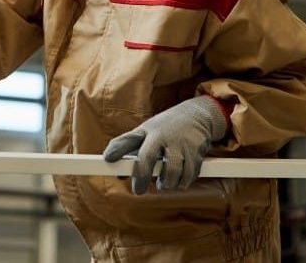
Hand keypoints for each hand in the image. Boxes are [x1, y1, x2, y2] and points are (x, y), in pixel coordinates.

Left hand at [102, 95, 226, 193]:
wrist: (197, 115)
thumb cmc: (165, 128)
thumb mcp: (146, 132)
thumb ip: (130, 150)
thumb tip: (118, 173)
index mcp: (148, 131)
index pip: (129, 140)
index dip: (117, 149)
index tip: (108, 159)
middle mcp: (163, 136)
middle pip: (148, 157)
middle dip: (142, 177)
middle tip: (138, 190)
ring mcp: (180, 144)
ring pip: (171, 173)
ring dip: (166, 184)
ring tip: (164, 183)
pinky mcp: (196, 152)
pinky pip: (188, 176)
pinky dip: (183, 182)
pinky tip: (179, 179)